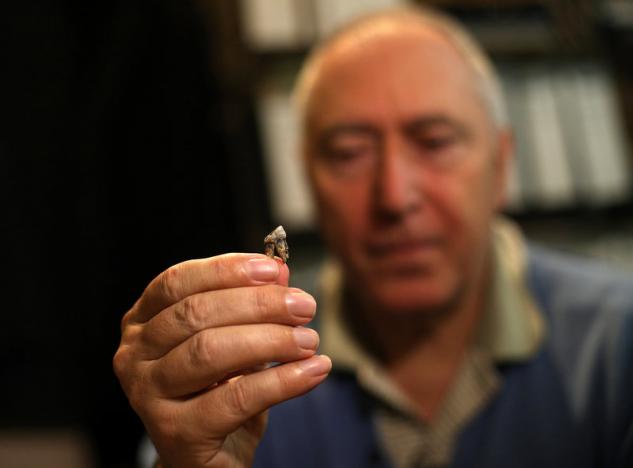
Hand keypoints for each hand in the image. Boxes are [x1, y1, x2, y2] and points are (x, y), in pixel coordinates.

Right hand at [113, 253, 330, 466]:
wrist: (209, 457)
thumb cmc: (219, 390)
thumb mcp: (236, 339)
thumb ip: (252, 304)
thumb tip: (280, 271)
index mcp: (142, 321)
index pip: (178, 280)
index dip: (227, 269)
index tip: (275, 269)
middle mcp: (134, 355)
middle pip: (196, 314)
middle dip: (259, 304)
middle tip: (304, 306)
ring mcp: (147, 395)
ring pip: (210, 352)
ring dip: (271, 340)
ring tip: (309, 340)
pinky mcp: (174, 433)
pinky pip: (234, 398)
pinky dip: (281, 381)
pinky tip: (313, 371)